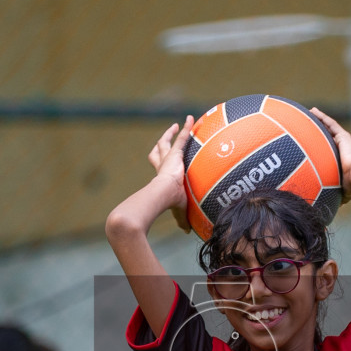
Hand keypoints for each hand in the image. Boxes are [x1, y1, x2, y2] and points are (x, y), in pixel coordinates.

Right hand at [148, 116, 193, 231]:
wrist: (160, 195)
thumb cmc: (167, 203)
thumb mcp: (178, 210)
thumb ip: (182, 219)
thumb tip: (188, 232)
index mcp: (161, 176)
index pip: (158, 166)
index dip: (159, 160)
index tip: (161, 158)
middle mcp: (162, 164)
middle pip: (159, 150)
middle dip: (162, 142)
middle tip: (167, 135)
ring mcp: (169, 157)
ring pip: (167, 141)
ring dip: (172, 133)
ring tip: (177, 125)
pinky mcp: (176, 153)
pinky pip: (183, 137)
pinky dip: (187, 127)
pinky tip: (191, 118)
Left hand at [309, 108, 350, 202]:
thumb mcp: (340, 191)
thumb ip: (334, 196)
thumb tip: (328, 208)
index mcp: (339, 160)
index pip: (327, 151)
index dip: (320, 147)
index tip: (312, 144)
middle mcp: (341, 148)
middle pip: (327, 137)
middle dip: (318, 132)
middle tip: (308, 126)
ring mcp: (343, 141)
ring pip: (328, 128)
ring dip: (319, 121)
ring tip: (309, 113)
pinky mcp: (343, 136)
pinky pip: (330, 123)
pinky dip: (321, 117)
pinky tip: (313, 111)